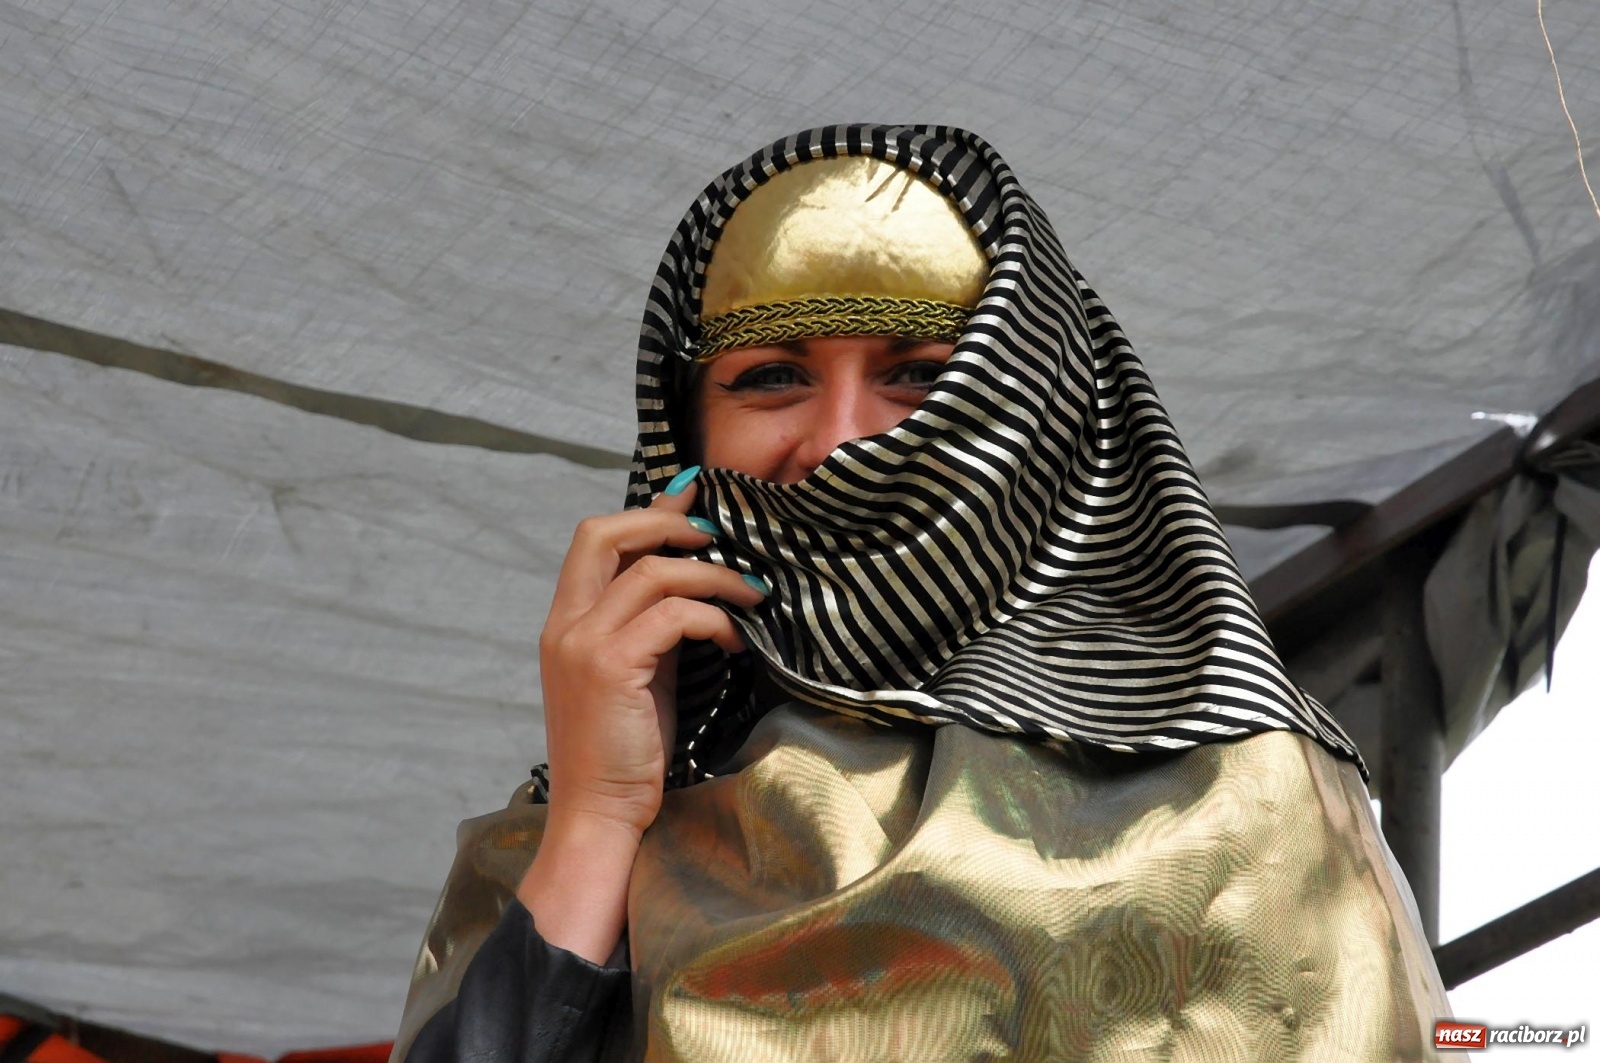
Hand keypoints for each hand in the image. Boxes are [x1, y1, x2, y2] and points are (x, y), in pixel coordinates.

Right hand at [519, 468, 765, 961]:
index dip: (648, 513)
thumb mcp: (638, 672)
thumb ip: (652, 622)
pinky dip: (714, 618)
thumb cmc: (624, 750)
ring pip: (653, 571)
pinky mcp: (611, 667)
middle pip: (605, 532)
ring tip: (751, 594)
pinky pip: (674, 615)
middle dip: (668, 521)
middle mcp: (565, 624)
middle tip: (719, 534)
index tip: (695, 501)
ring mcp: (582, 644)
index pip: (595, 538)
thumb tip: (690, 575)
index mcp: (565, 622)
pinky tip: (738, 639)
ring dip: (713, 575)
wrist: (599, 815)